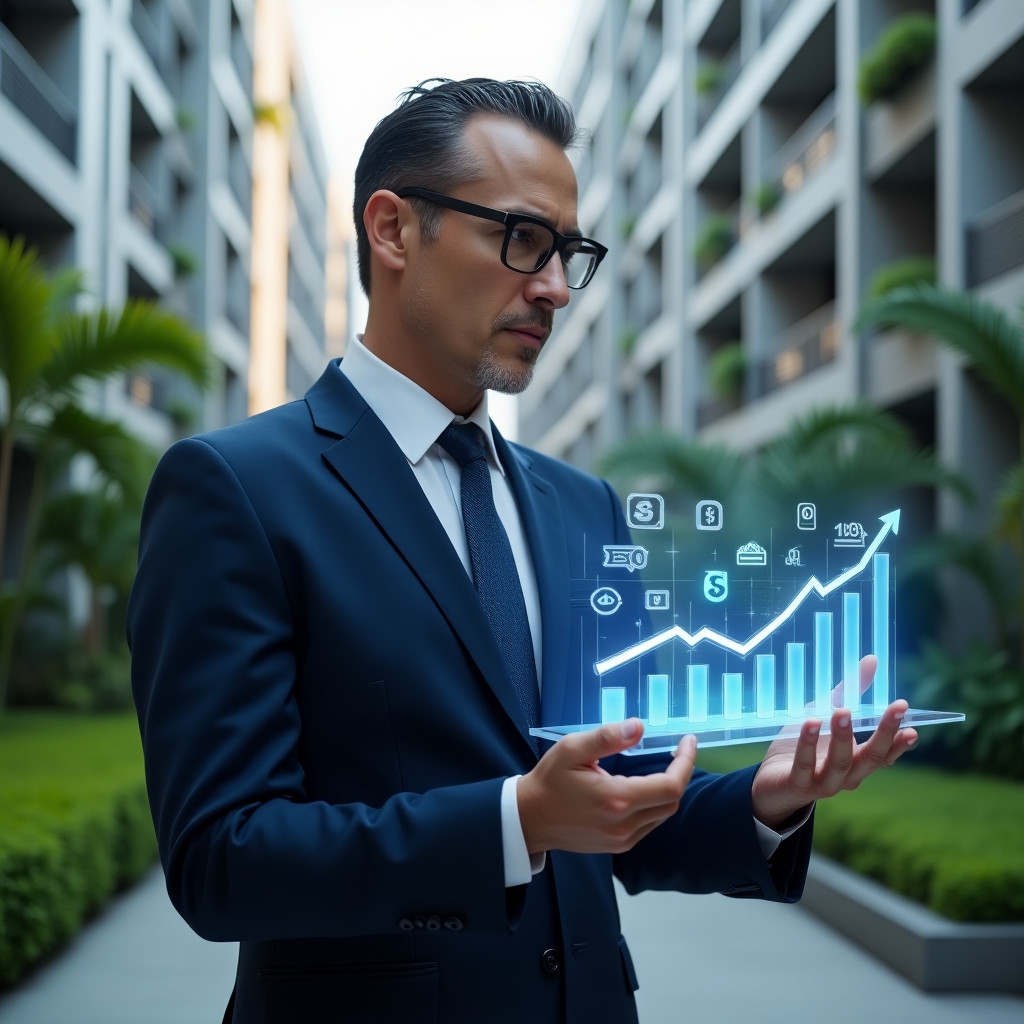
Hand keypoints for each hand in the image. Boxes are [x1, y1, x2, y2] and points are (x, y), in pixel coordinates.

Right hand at [517, 720, 696, 856]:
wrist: (530, 818)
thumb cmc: (549, 780)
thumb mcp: (572, 748)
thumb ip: (607, 737)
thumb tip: (639, 726)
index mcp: (616, 799)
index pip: (670, 786)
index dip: (685, 762)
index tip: (688, 741)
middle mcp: (624, 824)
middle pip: (671, 801)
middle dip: (679, 774)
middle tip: (676, 750)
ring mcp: (622, 839)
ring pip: (662, 814)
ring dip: (666, 790)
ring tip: (661, 766)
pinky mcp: (619, 846)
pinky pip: (649, 824)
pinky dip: (654, 804)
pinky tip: (642, 788)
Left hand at [750, 655, 917, 828]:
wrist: (773, 783)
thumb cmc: (804, 745)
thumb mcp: (827, 714)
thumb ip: (850, 692)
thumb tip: (872, 660)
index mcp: (857, 762)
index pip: (884, 754)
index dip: (900, 742)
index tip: (913, 727)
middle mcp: (846, 776)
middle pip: (871, 758)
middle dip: (885, 733)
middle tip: (898, 707)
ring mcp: (823, 783)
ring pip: (839, 764)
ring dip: (843, 737)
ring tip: (843, 712)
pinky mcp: (797, 784)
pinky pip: (805, 765)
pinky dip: (808, 745)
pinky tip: (811, 723)